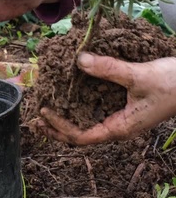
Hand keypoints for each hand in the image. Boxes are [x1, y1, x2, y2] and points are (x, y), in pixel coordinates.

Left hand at [37, 53, 175, 144]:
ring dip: (66, 115)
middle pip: (80, 134)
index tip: (45, 111)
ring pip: (87, 121)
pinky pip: (96, 107)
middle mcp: (117, 126)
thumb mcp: (139, 76)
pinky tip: (72, 89)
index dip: (60, 127)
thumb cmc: (172, 85)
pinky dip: (80, 101)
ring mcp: (121, 116)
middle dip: (56, 127)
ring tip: (47, 104)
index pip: (81, 137)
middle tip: (35, 115)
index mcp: (120, 128)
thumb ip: (109, 69)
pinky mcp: (124, 104)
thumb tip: (79, 60)